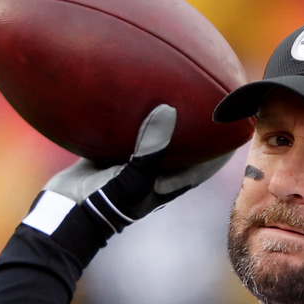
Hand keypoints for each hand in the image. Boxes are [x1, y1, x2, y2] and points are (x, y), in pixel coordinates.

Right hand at [22, 104, 232, 263]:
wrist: (63, 216)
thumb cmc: (104, 205)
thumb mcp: (131, 178)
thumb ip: (150, 148)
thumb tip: (168, 110)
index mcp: (170, 182)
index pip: (208, 163)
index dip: (224, 146)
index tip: (240, 122)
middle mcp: (155, 172)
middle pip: (186, 146)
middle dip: (199, 126)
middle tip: (212, 97)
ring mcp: (132, 164)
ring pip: (157, 137)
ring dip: (166, 118)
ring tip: (174, 88)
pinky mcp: (109, 155)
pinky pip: (127, 131)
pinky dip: (131, 115)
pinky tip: (128, 90)